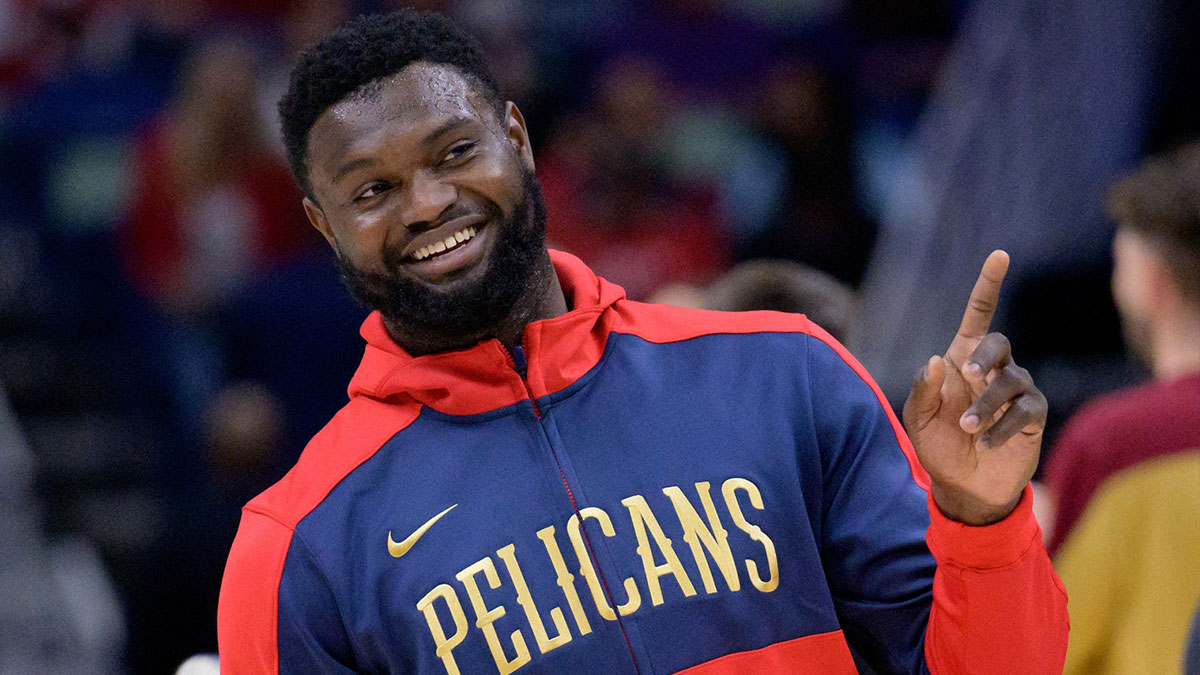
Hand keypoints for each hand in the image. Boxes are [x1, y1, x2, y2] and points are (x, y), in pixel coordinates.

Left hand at [902, 251, 1047, 524]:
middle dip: (986, 356)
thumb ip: (924, 390)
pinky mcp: (1031, 417)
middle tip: (969, 377)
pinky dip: (1002, 426)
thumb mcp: (918, 420)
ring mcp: (1014, 392)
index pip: (979, 315)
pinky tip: (985, 442)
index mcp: (961, 361)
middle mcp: (991, 371)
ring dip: (987, 404)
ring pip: (1011, 380)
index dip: (989, 285)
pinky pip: (1025, 409)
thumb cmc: (938, 447)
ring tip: (968, 428)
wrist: (963, 487)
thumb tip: (938, 360)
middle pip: (999, 343)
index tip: (1000, 256)